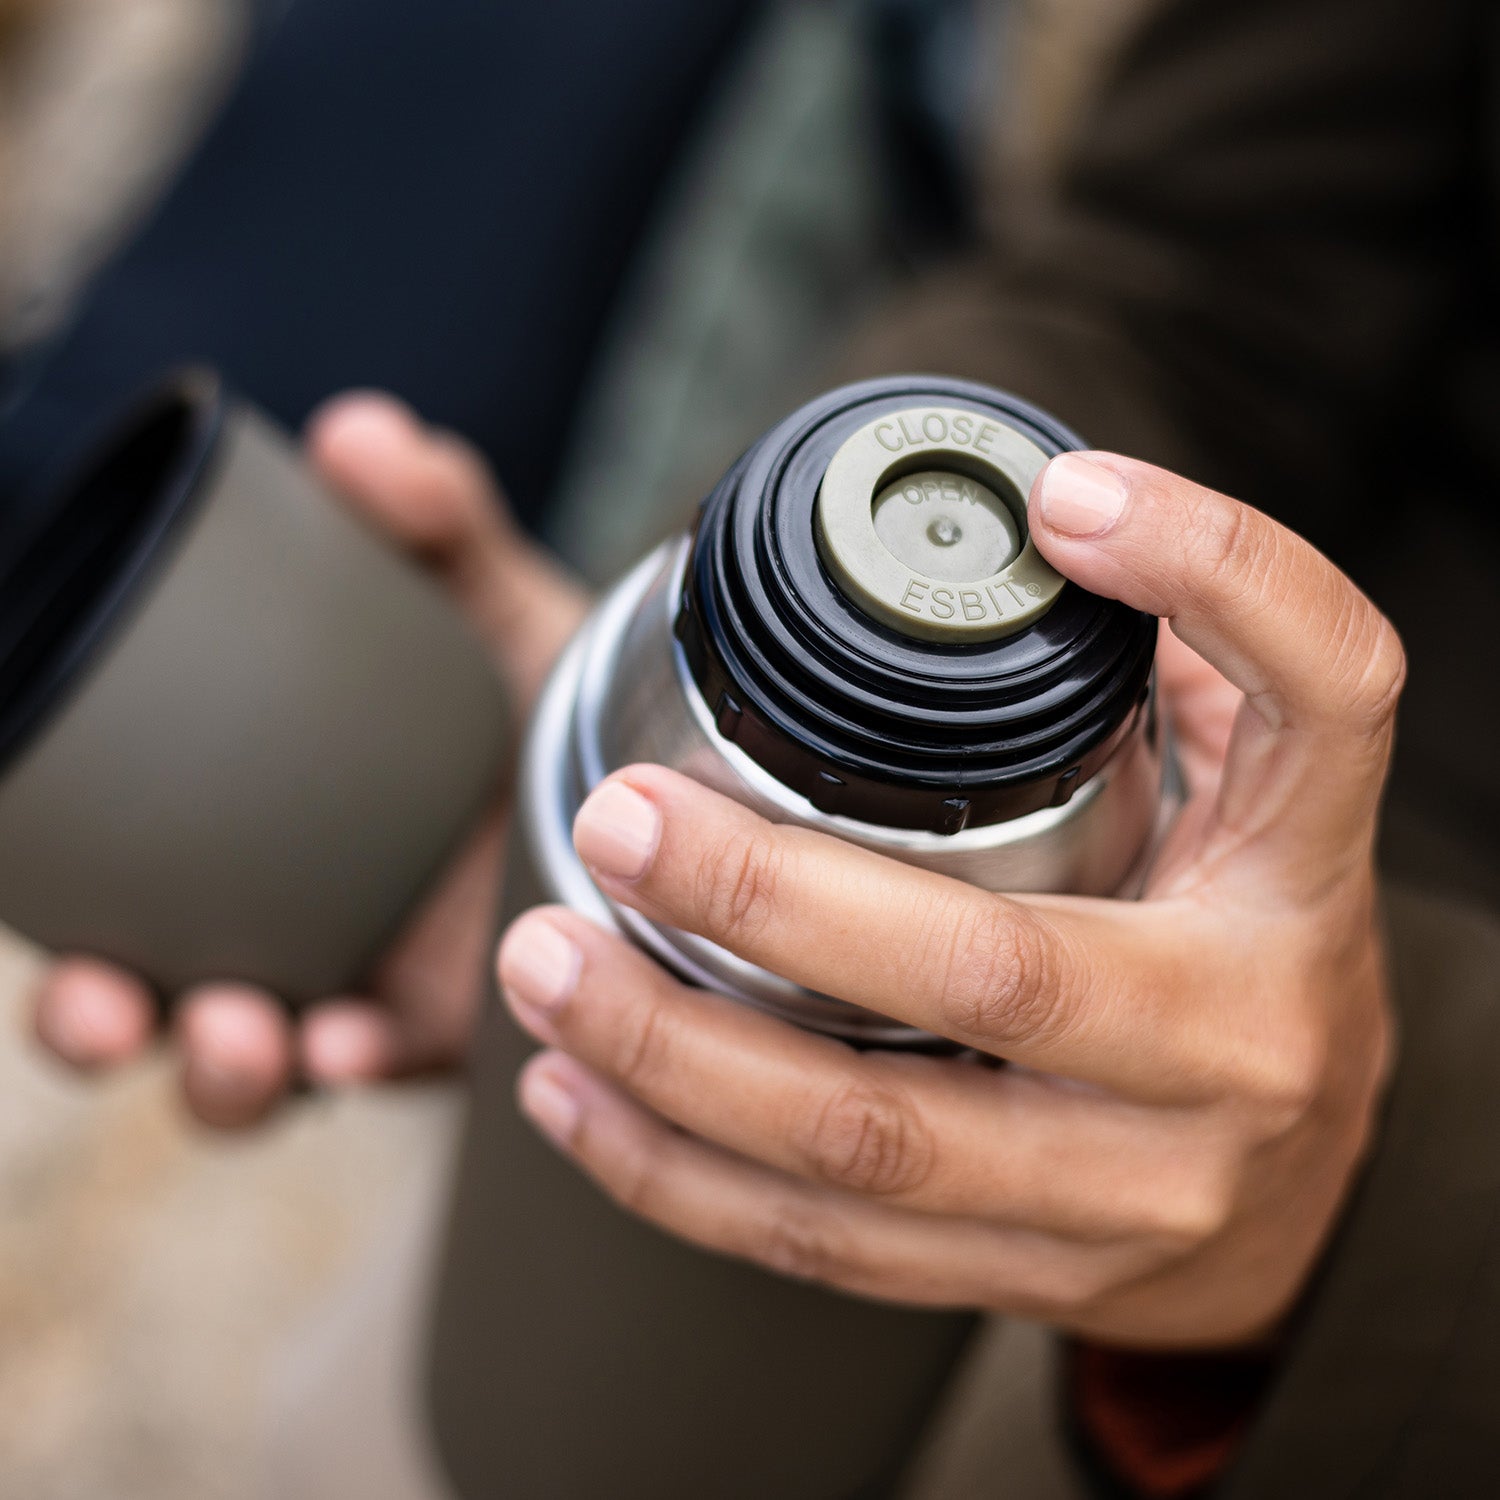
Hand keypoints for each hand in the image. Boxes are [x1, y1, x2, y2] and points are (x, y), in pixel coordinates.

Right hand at [32, 394, 587, 1127]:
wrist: (664, 767)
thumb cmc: (543, 680)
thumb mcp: (491, 596)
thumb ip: (433, 519)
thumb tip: (359, 435)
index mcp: (260, 815)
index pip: (121, 873)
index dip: (66, 912)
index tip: (53, 904)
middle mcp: (292, 908)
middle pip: (152, 993)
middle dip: (106, 1021)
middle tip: (109, 1006)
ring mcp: (368, 976)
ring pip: (251, 1064)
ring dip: (218, 1073)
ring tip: (246, 1038)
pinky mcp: (451, 1025)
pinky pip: (381, 1066)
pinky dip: (352, 1059)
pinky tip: (360, 1039)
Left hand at [497, 452, 1401, 1347]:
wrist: (1315, 1206)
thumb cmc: (1259, 959)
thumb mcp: (1267, 803)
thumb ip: (1189, 662)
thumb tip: (1051, 522)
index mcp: (1293, 882)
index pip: (1319, 693)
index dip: (1214, 572)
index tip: (1065, 501)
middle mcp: (1231, 1046)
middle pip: (992, 972)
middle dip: (770, 897)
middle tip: (620, 824)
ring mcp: (1129, 1193)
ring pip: (870, 1144)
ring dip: (676, 1055)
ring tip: (544, 964)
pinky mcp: (1035, 1280)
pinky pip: (831, 1248)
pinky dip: (679, 1175)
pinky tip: (576, 1100)